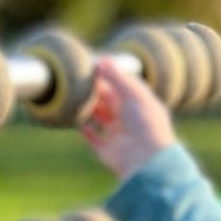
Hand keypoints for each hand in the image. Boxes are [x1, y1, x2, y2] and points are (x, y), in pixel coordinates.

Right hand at [77, 55, 176, 178]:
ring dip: (89, 108)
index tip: (93, 66)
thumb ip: (116, 77)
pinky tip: (77, 119)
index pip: (123, 87)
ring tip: (75, 95)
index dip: (110, 77)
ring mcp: (118, 135)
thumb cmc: (145, 123)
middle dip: (96, 91)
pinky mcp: (107, 150)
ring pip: (100, 117)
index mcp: (139, 105)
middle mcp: (129, 119)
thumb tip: (100, 61)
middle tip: (79, 78)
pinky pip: (93, 137)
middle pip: (109, 101)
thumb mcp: (133, 94)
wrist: (145, 159)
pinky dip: (85, 129)